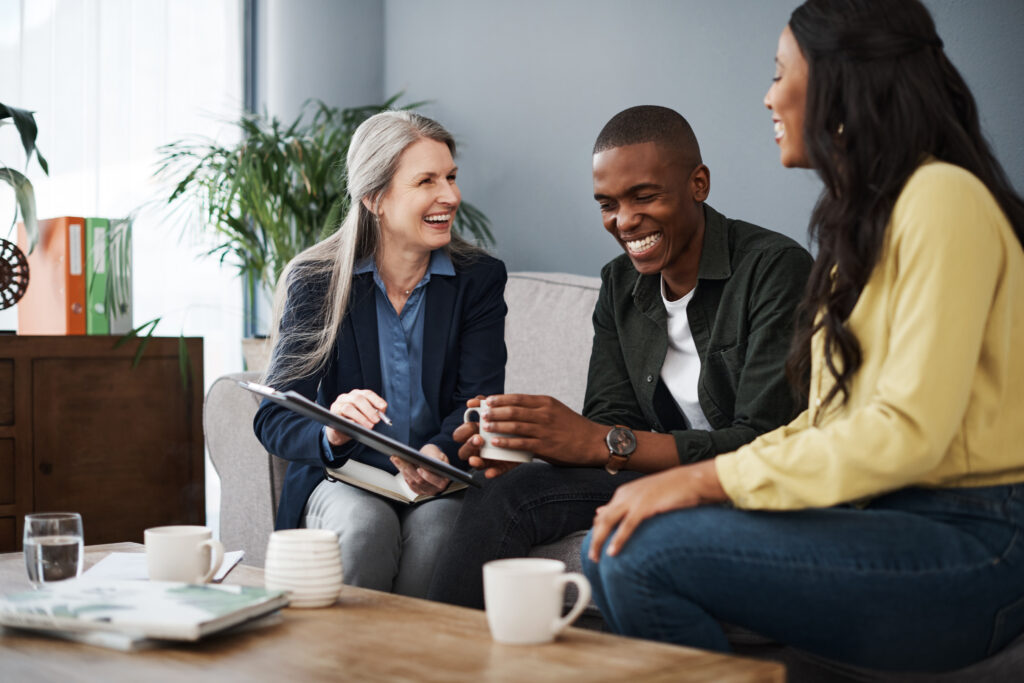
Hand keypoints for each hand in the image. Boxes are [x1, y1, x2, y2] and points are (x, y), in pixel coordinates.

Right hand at [325, 389, 386, 446]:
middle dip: (369, 410)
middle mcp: (347, 397)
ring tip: (369, 426)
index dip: (376, 400)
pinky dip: (350, 422)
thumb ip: (374, 413)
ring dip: (361, 417)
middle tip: (376, 420)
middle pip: (358, 399)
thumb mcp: (366, 416)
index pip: (367, 393)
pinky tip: (356, 426)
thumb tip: (381, 415)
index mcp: (357, 395)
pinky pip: (340, 417)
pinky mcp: (332, 414)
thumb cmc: (355, 422)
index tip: (383, 407)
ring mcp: (338, 404)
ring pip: (349, 407)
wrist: (339, 432)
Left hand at [391, 444, 450, 496]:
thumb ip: (437, 458)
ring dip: (403, 470)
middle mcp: (436, 488)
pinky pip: (409, 483)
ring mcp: (427, 490)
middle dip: (409, 469)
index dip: (428, 476)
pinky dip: (403, 473)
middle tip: (400, 459)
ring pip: (413, 482)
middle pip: (420, 481)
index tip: (419, 469)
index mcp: (444, 479)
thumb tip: (432, 462)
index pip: (436, 480)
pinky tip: (398, 464)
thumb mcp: (439, 454)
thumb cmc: (436, 455)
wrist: (432, 459)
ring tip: (396, 458)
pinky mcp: (418, 490)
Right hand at [454, 396, 519, 478]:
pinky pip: (494, 471)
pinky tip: (490, 473)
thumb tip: (471, 402)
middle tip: (478, 439)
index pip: (460, 435)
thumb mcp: (493, 411)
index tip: (473, 426)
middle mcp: (478, 447)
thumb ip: (482, 405)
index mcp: (473, 433)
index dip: (464, 431)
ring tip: (477, 458)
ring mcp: (488, 457)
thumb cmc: (503, 420)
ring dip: (475, 461)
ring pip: (476, 463)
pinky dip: (491, 473)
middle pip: (464, 451)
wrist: (526, 430)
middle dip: (469, 445)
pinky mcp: (500, 465)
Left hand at [481, 394, 605, 466]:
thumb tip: (513, 408)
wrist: (593, 441)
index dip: (498, 399)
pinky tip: (495, 442)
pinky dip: (506, 442)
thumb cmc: (572, 427)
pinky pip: (522, 443)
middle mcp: (544, 413)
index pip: (516, 398)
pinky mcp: (546, 445)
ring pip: (515, 425)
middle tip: (480, 414)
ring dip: (497, 426)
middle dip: (494, 412)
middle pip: (513, 410)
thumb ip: (536, 409)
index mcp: (545, 402)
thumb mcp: (555, 410)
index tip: (484, 401)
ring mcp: (545, 429)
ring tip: (484, 427)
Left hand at [587, 460, 727, 561]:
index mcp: (624, 492)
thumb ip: (626, 505)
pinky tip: (613, 552)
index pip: (603, 514)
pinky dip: (618, 540)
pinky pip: (627, 526)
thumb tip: (602, 511)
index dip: (597, 531)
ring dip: (600, 542)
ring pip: (608, 523)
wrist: (692, 480)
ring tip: (596, 558)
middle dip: (594, 539)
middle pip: (602, 520)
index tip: (595, 546)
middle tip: (592, 557)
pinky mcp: (644, 506)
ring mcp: (633, 499)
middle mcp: (625, 495)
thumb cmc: (672, 490)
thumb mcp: (645, 496)